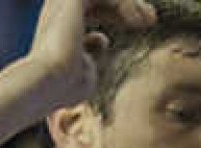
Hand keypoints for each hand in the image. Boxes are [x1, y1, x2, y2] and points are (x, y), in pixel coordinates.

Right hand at [28, 0, 155, 105]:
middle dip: (128, 5)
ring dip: (130, 3)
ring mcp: (63, 4)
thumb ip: (93, 54)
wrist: (48, 83)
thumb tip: (102, 38)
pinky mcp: (71, 1)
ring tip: (150, 20)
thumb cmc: (66, 86)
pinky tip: (138, 22)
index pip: (93, 8)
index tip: (142, 24)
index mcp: (60, 26)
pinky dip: (125, 4)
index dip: (118, 13)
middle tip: (151, 19)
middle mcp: (59, 11)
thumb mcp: (86, 71)